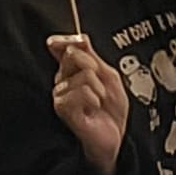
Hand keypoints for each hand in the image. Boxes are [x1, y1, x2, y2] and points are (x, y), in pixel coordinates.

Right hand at [45, 33, 127, 172]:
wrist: (114, 136)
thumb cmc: (111, 110)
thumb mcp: (109, 76)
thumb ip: (93, 56)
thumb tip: (79, 37)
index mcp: (73, 70)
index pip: (63, 45)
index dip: (70, 40)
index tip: (80, 42)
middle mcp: (63, 80)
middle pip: (73, 54)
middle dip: (94, 67)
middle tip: (101, 85)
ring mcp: (61, 94)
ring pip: (83, 75)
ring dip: (99, 88)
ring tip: (99, 101)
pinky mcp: (62, 108)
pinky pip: (80, 91)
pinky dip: (93, 98)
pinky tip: (93, 108)